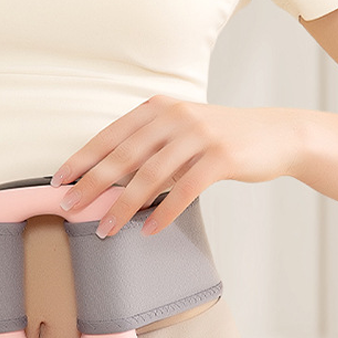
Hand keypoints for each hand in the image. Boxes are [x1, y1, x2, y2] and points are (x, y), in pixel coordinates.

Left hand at [50, 95, 302, 237]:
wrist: (276, 134)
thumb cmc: (219, 138)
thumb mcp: (180, 131)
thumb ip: (149, 148)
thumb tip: (108, 182)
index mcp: (158, 108)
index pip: (110, 135)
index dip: (83, 158)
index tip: (60, 180)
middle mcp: (174, 116)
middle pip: (124, 155)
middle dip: (93, 183)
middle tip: (69, 206)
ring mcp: (198, 135)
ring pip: (150, 175)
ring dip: (123, 206)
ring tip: (105, 229)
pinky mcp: (220, 157)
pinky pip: (184, 190)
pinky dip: (163, 212)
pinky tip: (148, 229)